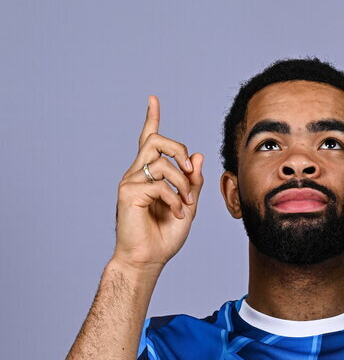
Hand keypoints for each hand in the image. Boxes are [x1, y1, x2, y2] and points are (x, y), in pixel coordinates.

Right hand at [113, 95, 203, 272]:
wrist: (148, 260)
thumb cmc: (164, 237)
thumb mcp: (187, 206)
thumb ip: (192, 182)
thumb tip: (198, 156)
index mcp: (149, 175)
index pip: (149, 140)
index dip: (151, 119)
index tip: (153, 99)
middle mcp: (137, 174)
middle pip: (156, 141)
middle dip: (179, 150)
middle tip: (190, 172)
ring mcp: (130, 182)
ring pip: (161, 163)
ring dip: (181, 183)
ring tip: (184, 204)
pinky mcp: (128, 193)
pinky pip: (158, 185)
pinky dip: (174, 200)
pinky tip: (176, 214)